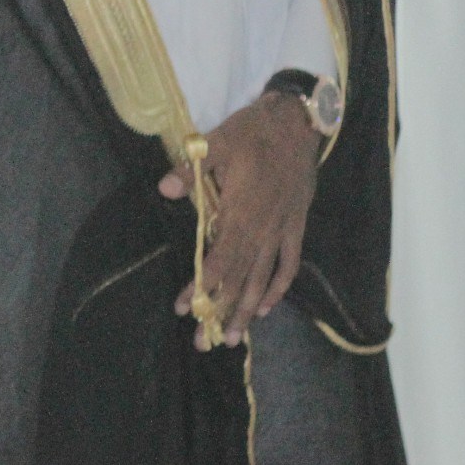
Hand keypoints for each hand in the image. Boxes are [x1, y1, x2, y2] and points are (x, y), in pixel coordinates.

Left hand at [165, 90, 318, 348]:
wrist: (299, 122)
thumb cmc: (254, 131)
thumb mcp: (217, 143)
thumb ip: (191, 170)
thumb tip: (165, 189)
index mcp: (242, 213)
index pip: (220, 259)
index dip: (203, 286)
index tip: (185, 308)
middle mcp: (263, 229)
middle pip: (241, 278)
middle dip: (222, 311)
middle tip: (206, 342)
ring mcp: (282, 229)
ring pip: (264, 278)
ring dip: (248, 309)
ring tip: (236, 338)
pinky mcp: (297, 224)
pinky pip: (289, 263)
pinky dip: (278, 286)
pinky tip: (265, 306)